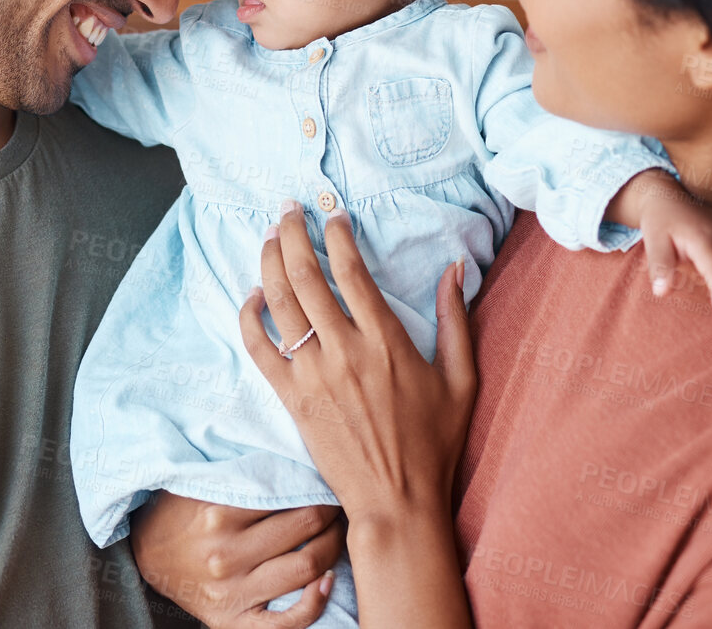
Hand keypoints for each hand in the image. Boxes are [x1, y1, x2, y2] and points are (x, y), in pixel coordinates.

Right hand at [128, 491, 344, 628]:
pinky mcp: (233, 621)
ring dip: (332, 547)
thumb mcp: (202, 484)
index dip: (316, 486)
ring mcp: (232, 593)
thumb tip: (296, 458)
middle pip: (304, 529)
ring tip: (336, 532)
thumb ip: (244, 473)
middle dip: (330, 512)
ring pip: (305, 568)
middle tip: (338, 502)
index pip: (288, 496)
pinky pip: (286, 623)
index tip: (326, 481)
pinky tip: (328, 580)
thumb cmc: (179, 513)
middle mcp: (226, 556)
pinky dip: (315, 603)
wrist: (145, 557)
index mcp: (218, 516)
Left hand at [238, 202, 474, 534]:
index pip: (352, 272)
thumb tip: (455, 269)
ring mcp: (313, 375)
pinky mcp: (292, 399)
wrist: (397, 502)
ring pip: (280, 304)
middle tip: (288, 210)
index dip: (338, 236)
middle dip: (293, 235)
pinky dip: (250, 317)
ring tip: (267, 236)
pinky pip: (260, 349)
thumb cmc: (434, 443)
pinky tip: (252, 296)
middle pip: (307, 277)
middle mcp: (345, 351)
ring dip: (269, 263)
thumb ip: (456, 320)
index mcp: (386, 342)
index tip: (333, 217)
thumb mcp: (460, 379)